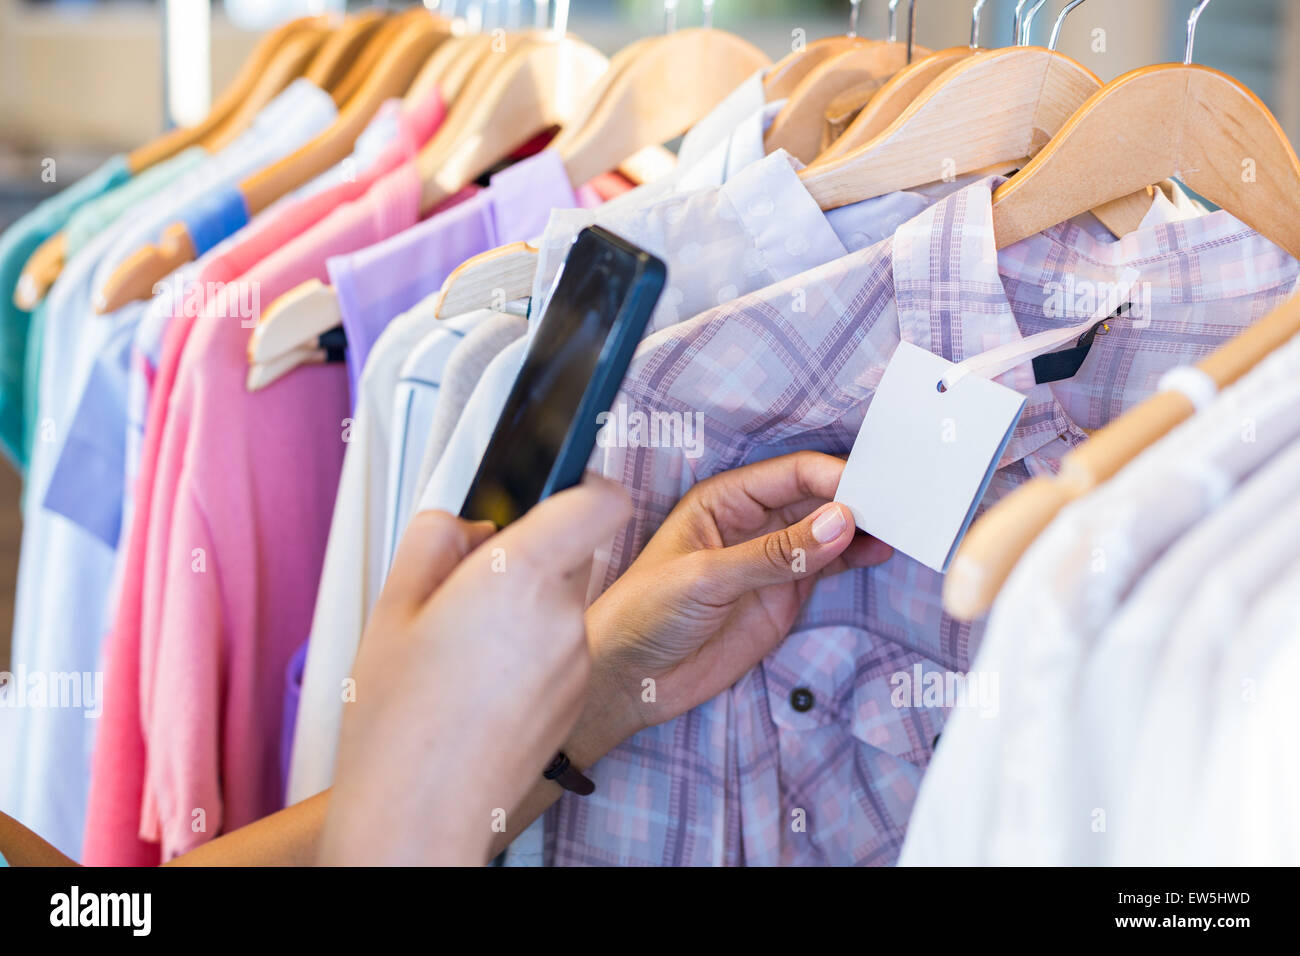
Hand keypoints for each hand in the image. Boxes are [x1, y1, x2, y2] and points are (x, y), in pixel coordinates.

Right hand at [320, 478, 630, 865]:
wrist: (420, 815)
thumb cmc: (400, 723)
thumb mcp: (392, 607)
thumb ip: (435, 539)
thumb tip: (469, 524)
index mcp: (520, 578)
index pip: (599, 502)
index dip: (585, 484)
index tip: (561, 485)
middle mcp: (561, 616)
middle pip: (570, 553)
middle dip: (527, 559)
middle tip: (467, 592)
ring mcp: (574, 660)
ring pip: (561, 603)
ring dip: (526, 609)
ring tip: (463, 651)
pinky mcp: (574, 696)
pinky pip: (561, 647)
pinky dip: (531, 651)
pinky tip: (481, 684)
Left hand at [577, 452, 891, 754]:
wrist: (629, 680)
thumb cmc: (644, 615)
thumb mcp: (707, 578)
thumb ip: (774, 553)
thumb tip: (838, 522)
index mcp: (724, 499)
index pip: (792, 474)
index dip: (834, 476)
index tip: (873, 490)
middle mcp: (752, 522)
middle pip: (817, 497)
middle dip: (857, 498)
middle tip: (902, 505)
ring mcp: (771, 558)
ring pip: (828, 530)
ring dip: (862, 528)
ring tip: (904, 527)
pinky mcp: (784, 594)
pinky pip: (827, 566)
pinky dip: (856, 558)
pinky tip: (880, 553)